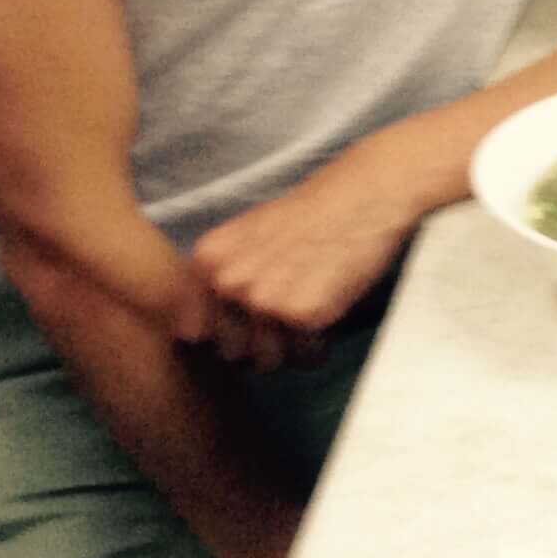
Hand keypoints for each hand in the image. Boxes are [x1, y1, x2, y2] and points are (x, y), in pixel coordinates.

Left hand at [181, 146, 421, 368]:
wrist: (363, 197)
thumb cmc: (312, 216)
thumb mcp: (245, 237)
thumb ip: (221, 276)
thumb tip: (203, 331)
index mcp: (207, 261)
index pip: (193, 330)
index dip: (225, 332)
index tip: (247, 319)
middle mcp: (228, 282)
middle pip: (232, 351)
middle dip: (259, 344)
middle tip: (287, 313)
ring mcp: (265, 300)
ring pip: (268, 360)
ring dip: (290, 348)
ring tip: (309, 311)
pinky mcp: (304, 314)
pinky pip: (306, 356)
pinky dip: (321, 343)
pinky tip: (329, 309)